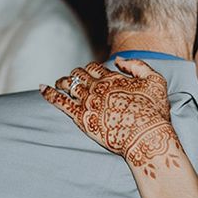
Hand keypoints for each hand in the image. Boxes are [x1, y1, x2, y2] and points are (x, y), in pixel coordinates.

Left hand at [41, 58, 180, 177]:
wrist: (146, 137)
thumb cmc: (154, 112)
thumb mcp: (155, 81)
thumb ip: (137, 66)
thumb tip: (118, 60)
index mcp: (112, 78)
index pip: (94, 68)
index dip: (90, 68)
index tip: (89, 73)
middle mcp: (97, 88)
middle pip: (79, 75)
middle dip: (75, 75)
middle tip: (72, 79)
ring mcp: (88, 102)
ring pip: (68, 86)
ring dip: (62, 82)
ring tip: (58, 83)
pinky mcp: (81, 118)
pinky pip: (60, 102)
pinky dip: (49, 93)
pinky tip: (42, 88)